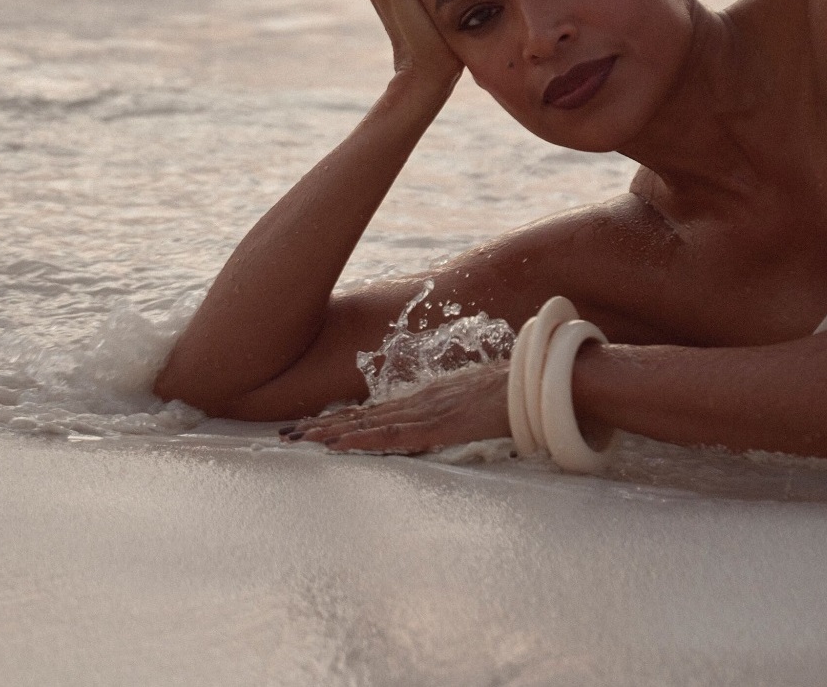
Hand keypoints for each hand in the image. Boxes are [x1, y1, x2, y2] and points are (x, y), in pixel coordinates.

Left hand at [283, 361, 511, 452]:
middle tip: (287, 434)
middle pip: (364, 417)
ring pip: (370, 425)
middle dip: (323, 425)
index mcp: (429, 399)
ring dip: (332, 433)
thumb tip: (454, 420)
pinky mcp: (441, 424)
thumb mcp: (479, 403)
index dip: (343, 419)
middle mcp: (422, 402)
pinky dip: (364, 440)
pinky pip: (395, 435)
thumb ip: (461, 412)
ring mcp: (430, 411)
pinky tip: (340, 444)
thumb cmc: (515, 394)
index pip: (377, 411)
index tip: (313, 425)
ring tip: (299, 439)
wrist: (539, 382)